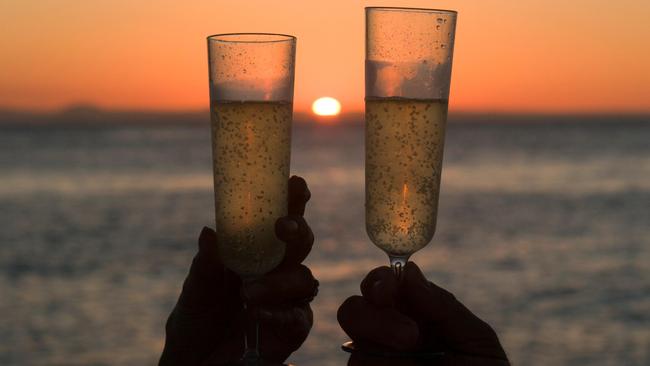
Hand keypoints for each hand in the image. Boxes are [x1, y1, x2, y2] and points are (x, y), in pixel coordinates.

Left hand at [160, 176, 316, 365]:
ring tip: (247, 292)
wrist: (193, 363)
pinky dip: (279, 312)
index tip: (295, 182)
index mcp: (256, 252)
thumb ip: (205, 265)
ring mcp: (287, 300)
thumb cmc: (197, 319)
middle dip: (297, 230)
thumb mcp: (195, 290)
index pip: (280, 220)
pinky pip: (297, 317)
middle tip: (282, 226)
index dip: (292, 201)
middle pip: (301, 243)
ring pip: (303, 279)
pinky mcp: (291, 330)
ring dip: (278, 281)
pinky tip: (257, 312)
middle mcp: (278, 271)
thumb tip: (209, 231)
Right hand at [338, 262, 508, 364]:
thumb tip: (409, 273)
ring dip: (384, 349)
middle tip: (409, 335)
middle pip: (353, 309)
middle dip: (373, 315)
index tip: (388, 289)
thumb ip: (444, 305)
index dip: (380, 280)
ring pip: (355, 345)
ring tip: (415, 361)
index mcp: (414, 314)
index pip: (383, 285)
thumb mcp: (476, 340)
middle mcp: (388, 336)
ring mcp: (377, 363)